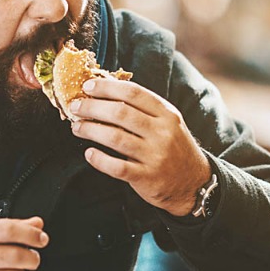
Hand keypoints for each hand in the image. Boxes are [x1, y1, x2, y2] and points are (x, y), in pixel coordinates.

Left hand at [69, 79, 211, 215]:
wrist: (194, 183)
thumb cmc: (173, 147)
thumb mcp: (167, 122)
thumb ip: (143, 109)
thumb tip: (106, 91)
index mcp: (166, 114)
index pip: (133, 93)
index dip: (107, 88)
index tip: (87, 87)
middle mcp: (162, 132)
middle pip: (121, 114)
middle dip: (93, 107)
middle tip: (76, 107)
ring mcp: (155, 156)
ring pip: (116, 138)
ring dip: (91, 130)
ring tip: (77, 127)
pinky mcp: (147, 178)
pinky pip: (118, 167)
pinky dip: (100, 160)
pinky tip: (89, 153)